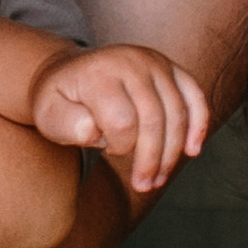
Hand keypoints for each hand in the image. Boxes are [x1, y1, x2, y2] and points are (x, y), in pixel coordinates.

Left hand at [29, 41, 210, 194]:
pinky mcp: (171, 68)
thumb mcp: (48, 114)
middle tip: (144, 186)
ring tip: (159, 178)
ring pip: (177, 112)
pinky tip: (192, 150)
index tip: (108, 152)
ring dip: (172, 152)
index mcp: (100, 73)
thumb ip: (67, 125)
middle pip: (154, 118)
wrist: (70, 72)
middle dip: (151, 159)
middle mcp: (132, 62)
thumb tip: (92, 131)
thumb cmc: (61, 100)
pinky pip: (194, 96)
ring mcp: (156, 62)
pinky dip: (198, 124)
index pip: (122, 120)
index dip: (120, 147)